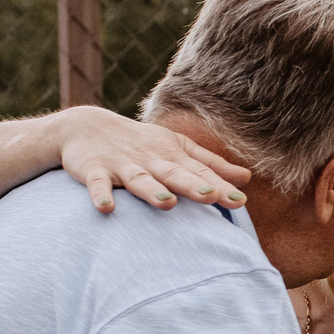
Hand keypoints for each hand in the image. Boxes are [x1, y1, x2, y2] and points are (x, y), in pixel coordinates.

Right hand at [54, 109, 250, 216]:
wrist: (86, 126)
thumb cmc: (141, 143)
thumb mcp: (178, 149)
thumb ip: (211, 164)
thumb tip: (247, 178)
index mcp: (172, 156)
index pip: (199, 172)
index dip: (219, 185)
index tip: (241, 200)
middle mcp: (150, 160)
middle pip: (173, 174)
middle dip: (192, 185)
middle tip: (211, 196)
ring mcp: (121, 165)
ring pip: (138, 179)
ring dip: (152, 190)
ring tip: (167, 203)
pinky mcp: (92, 170)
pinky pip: (96, 184)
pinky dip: (100, 194)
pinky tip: (107, 208)